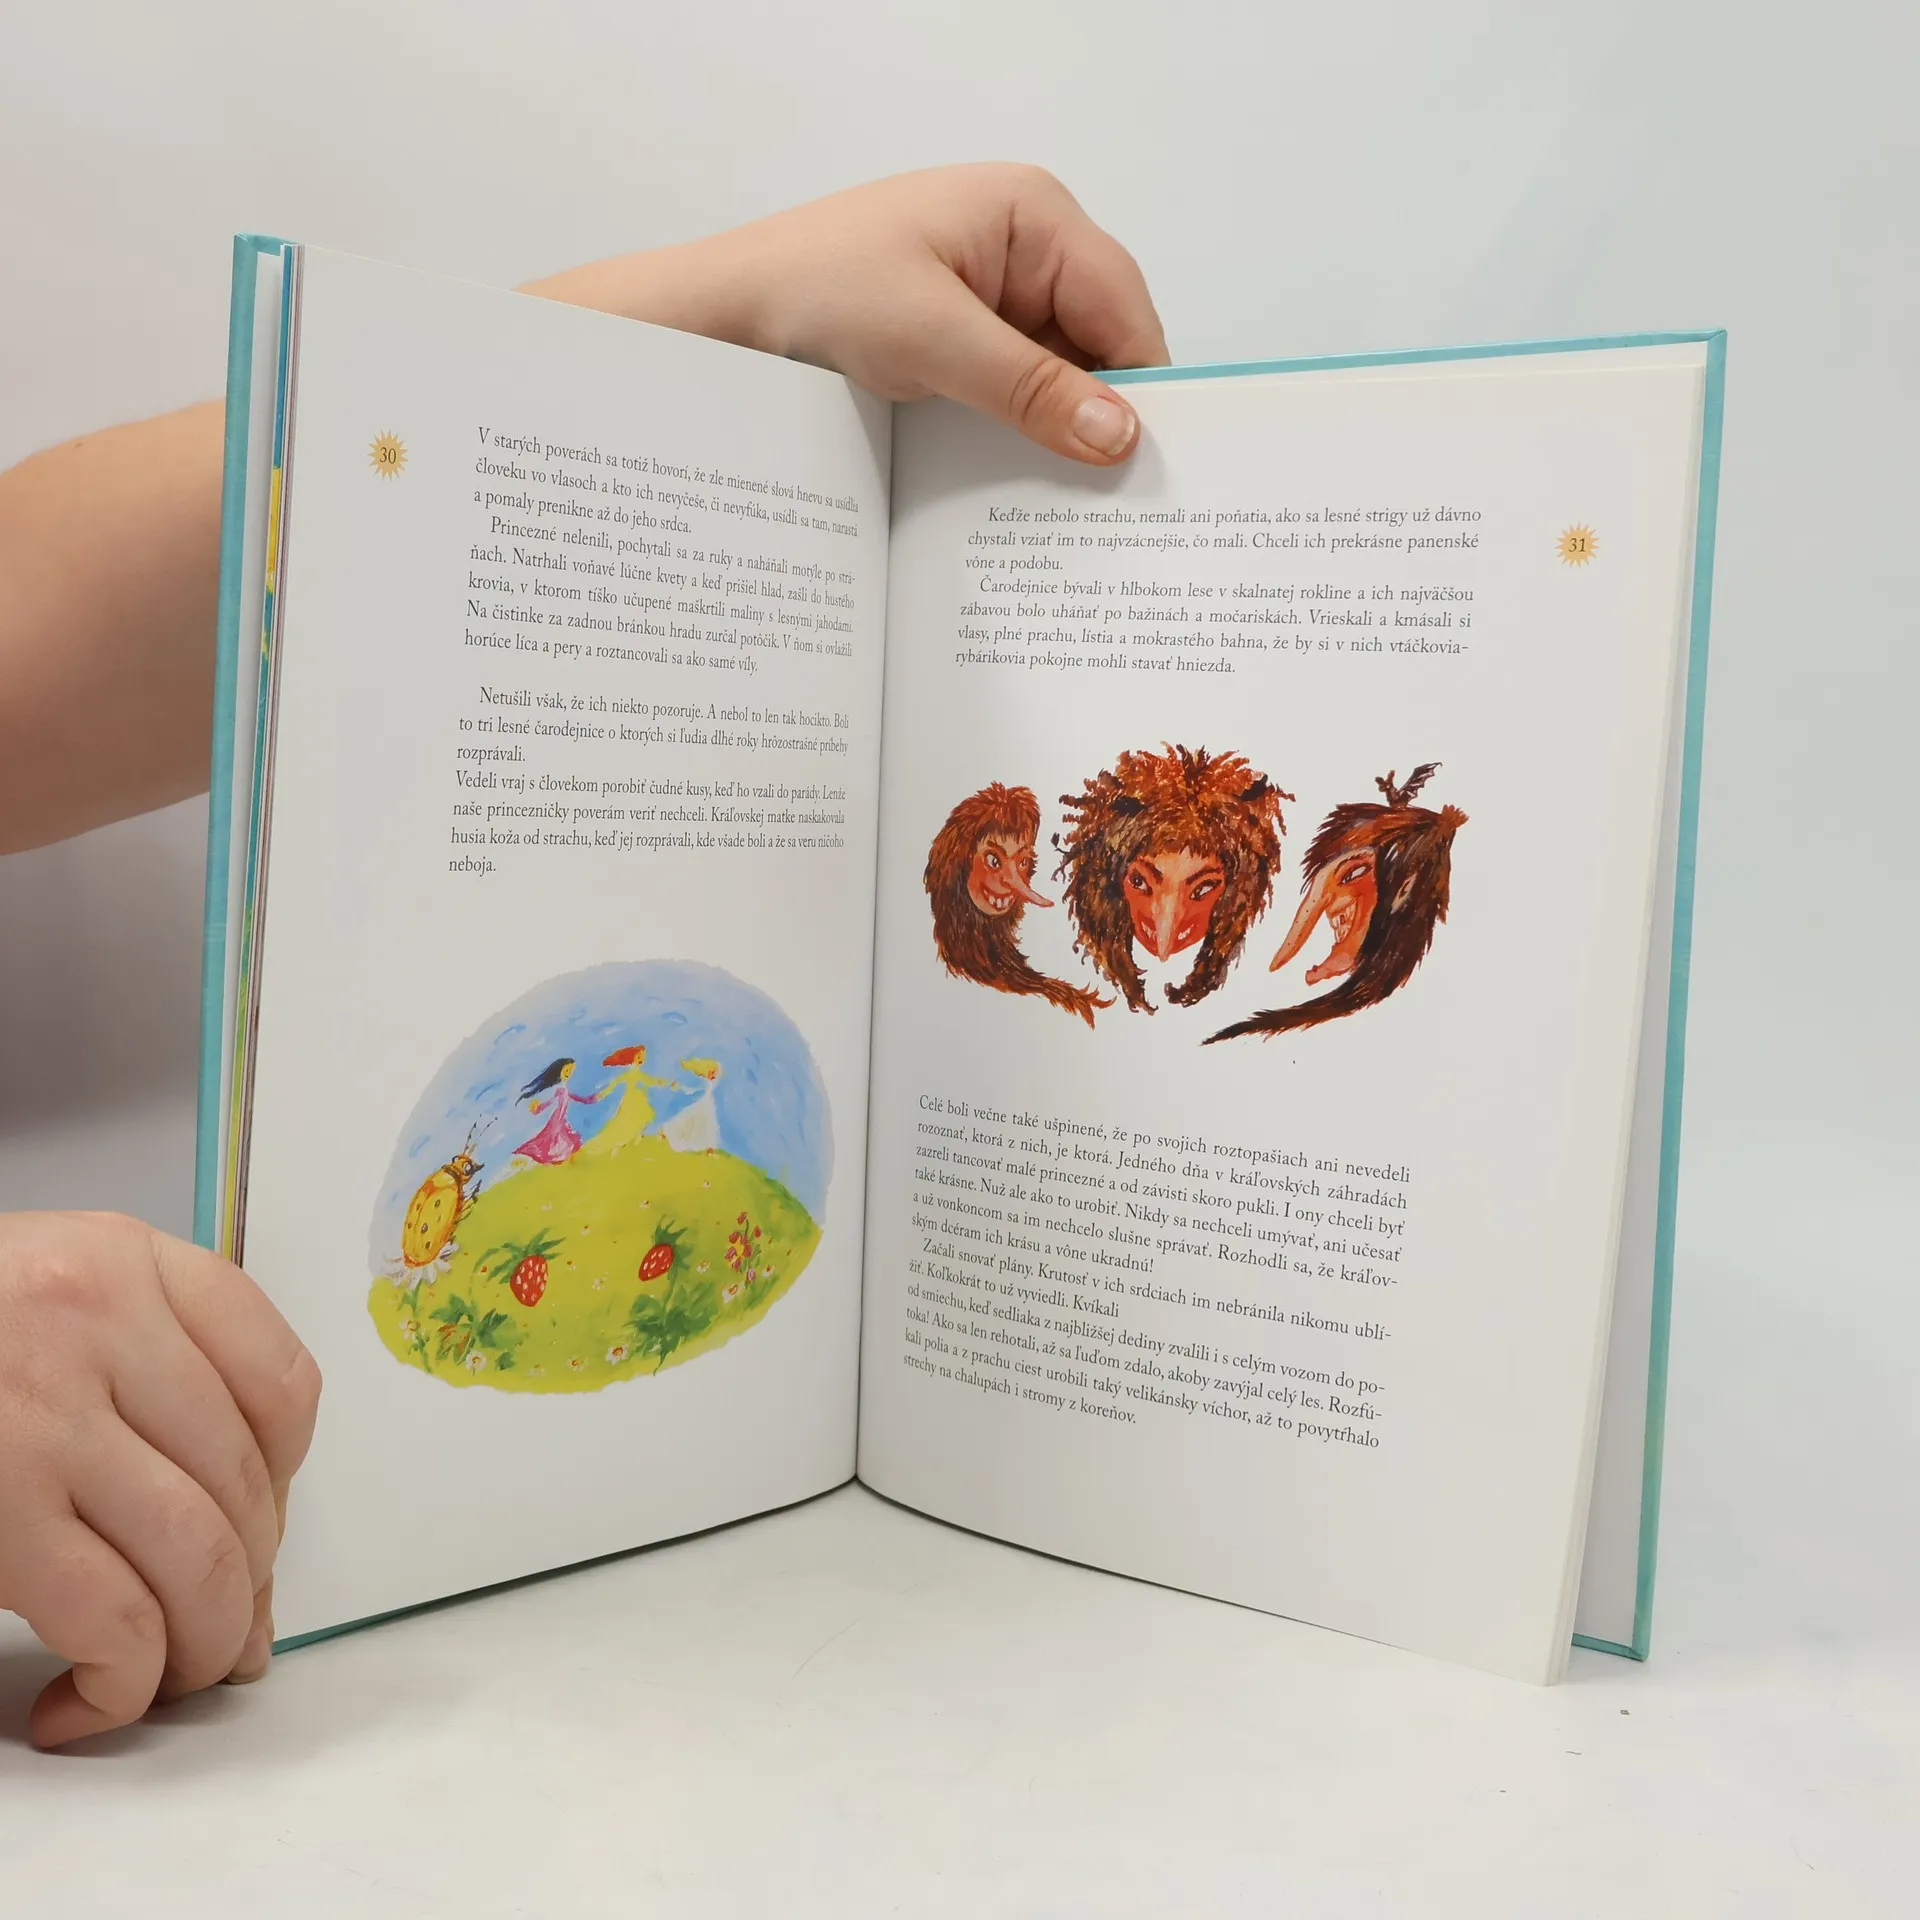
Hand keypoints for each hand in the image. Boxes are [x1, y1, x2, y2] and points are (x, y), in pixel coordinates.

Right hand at [0, 1212, 320, 1747]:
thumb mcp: (43, 1290)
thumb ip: (143, 1358)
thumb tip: (241, 1516)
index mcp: (124, 1260)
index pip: (281, 1383)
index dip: (286, 1483)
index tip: (258, 1531)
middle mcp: (99, 1323)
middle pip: (245, 1485)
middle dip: (246, 1587)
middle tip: (223, 1638)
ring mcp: (43, 1419)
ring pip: (198, 1558)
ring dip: (202, 1647)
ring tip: (170, 1678)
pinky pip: (113, 1618)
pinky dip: (123, 1683)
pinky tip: (84, 1702)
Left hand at [526, 164, 1169, 465]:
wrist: (718, 317)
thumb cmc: (813, 291)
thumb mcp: (932, 341)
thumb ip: (1032, 387)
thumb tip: (1121, 435)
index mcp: (1031, 213)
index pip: (1123, 306)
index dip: (1146, 385)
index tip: (1156, 464)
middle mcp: (1023, 246)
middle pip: (1100, 343)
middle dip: (1103, 413)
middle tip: (1116, 501)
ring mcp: (992, 294)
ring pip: (1059, 375)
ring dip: (1058, 431)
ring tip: (1069, 503)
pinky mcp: (960, 338)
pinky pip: (1016, 389)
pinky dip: (1020, 432)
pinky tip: (1019, 481)